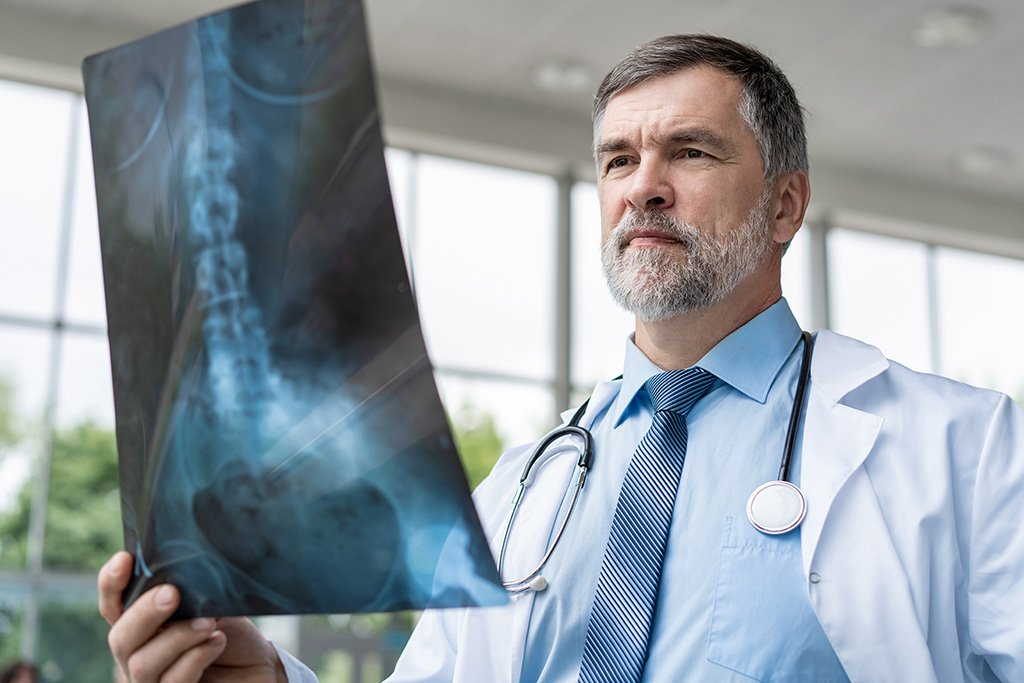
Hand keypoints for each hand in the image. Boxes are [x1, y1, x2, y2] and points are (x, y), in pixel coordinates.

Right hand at [99, 551, 287, 681]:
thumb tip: (180, 573)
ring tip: (209, 622)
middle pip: (120, 639)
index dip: (111, 584)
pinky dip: (195, 658)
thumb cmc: (231, 633)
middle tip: (171, 594)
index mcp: (142, 627)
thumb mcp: (210, 605)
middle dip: (144, 613)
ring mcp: (154, 681)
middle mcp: (139, 655)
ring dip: (177, 637)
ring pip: (142, 664)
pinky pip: (172, 682)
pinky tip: (217, 642)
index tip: (125, 559)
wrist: (259, 666)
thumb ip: (189, 593)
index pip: (113, 607)